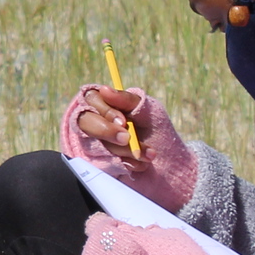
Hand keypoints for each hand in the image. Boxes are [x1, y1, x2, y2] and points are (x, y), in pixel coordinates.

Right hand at [59, 86, 197, 211]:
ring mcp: (94, 145)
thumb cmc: (157, 130)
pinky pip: (100, 164)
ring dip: (122, 151)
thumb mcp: (148, 110)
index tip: (123, 121)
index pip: (92, 99)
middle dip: (106, 131)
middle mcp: (95, 123)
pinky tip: (139, 165)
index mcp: (105, 104)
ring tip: (147, 155)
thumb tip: (104, 89)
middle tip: (126, 138)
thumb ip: (127, 99)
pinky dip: (122, 165)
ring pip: (94, 144)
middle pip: (84, 122)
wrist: (170, 164)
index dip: (105, 110)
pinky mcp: (97, 164)